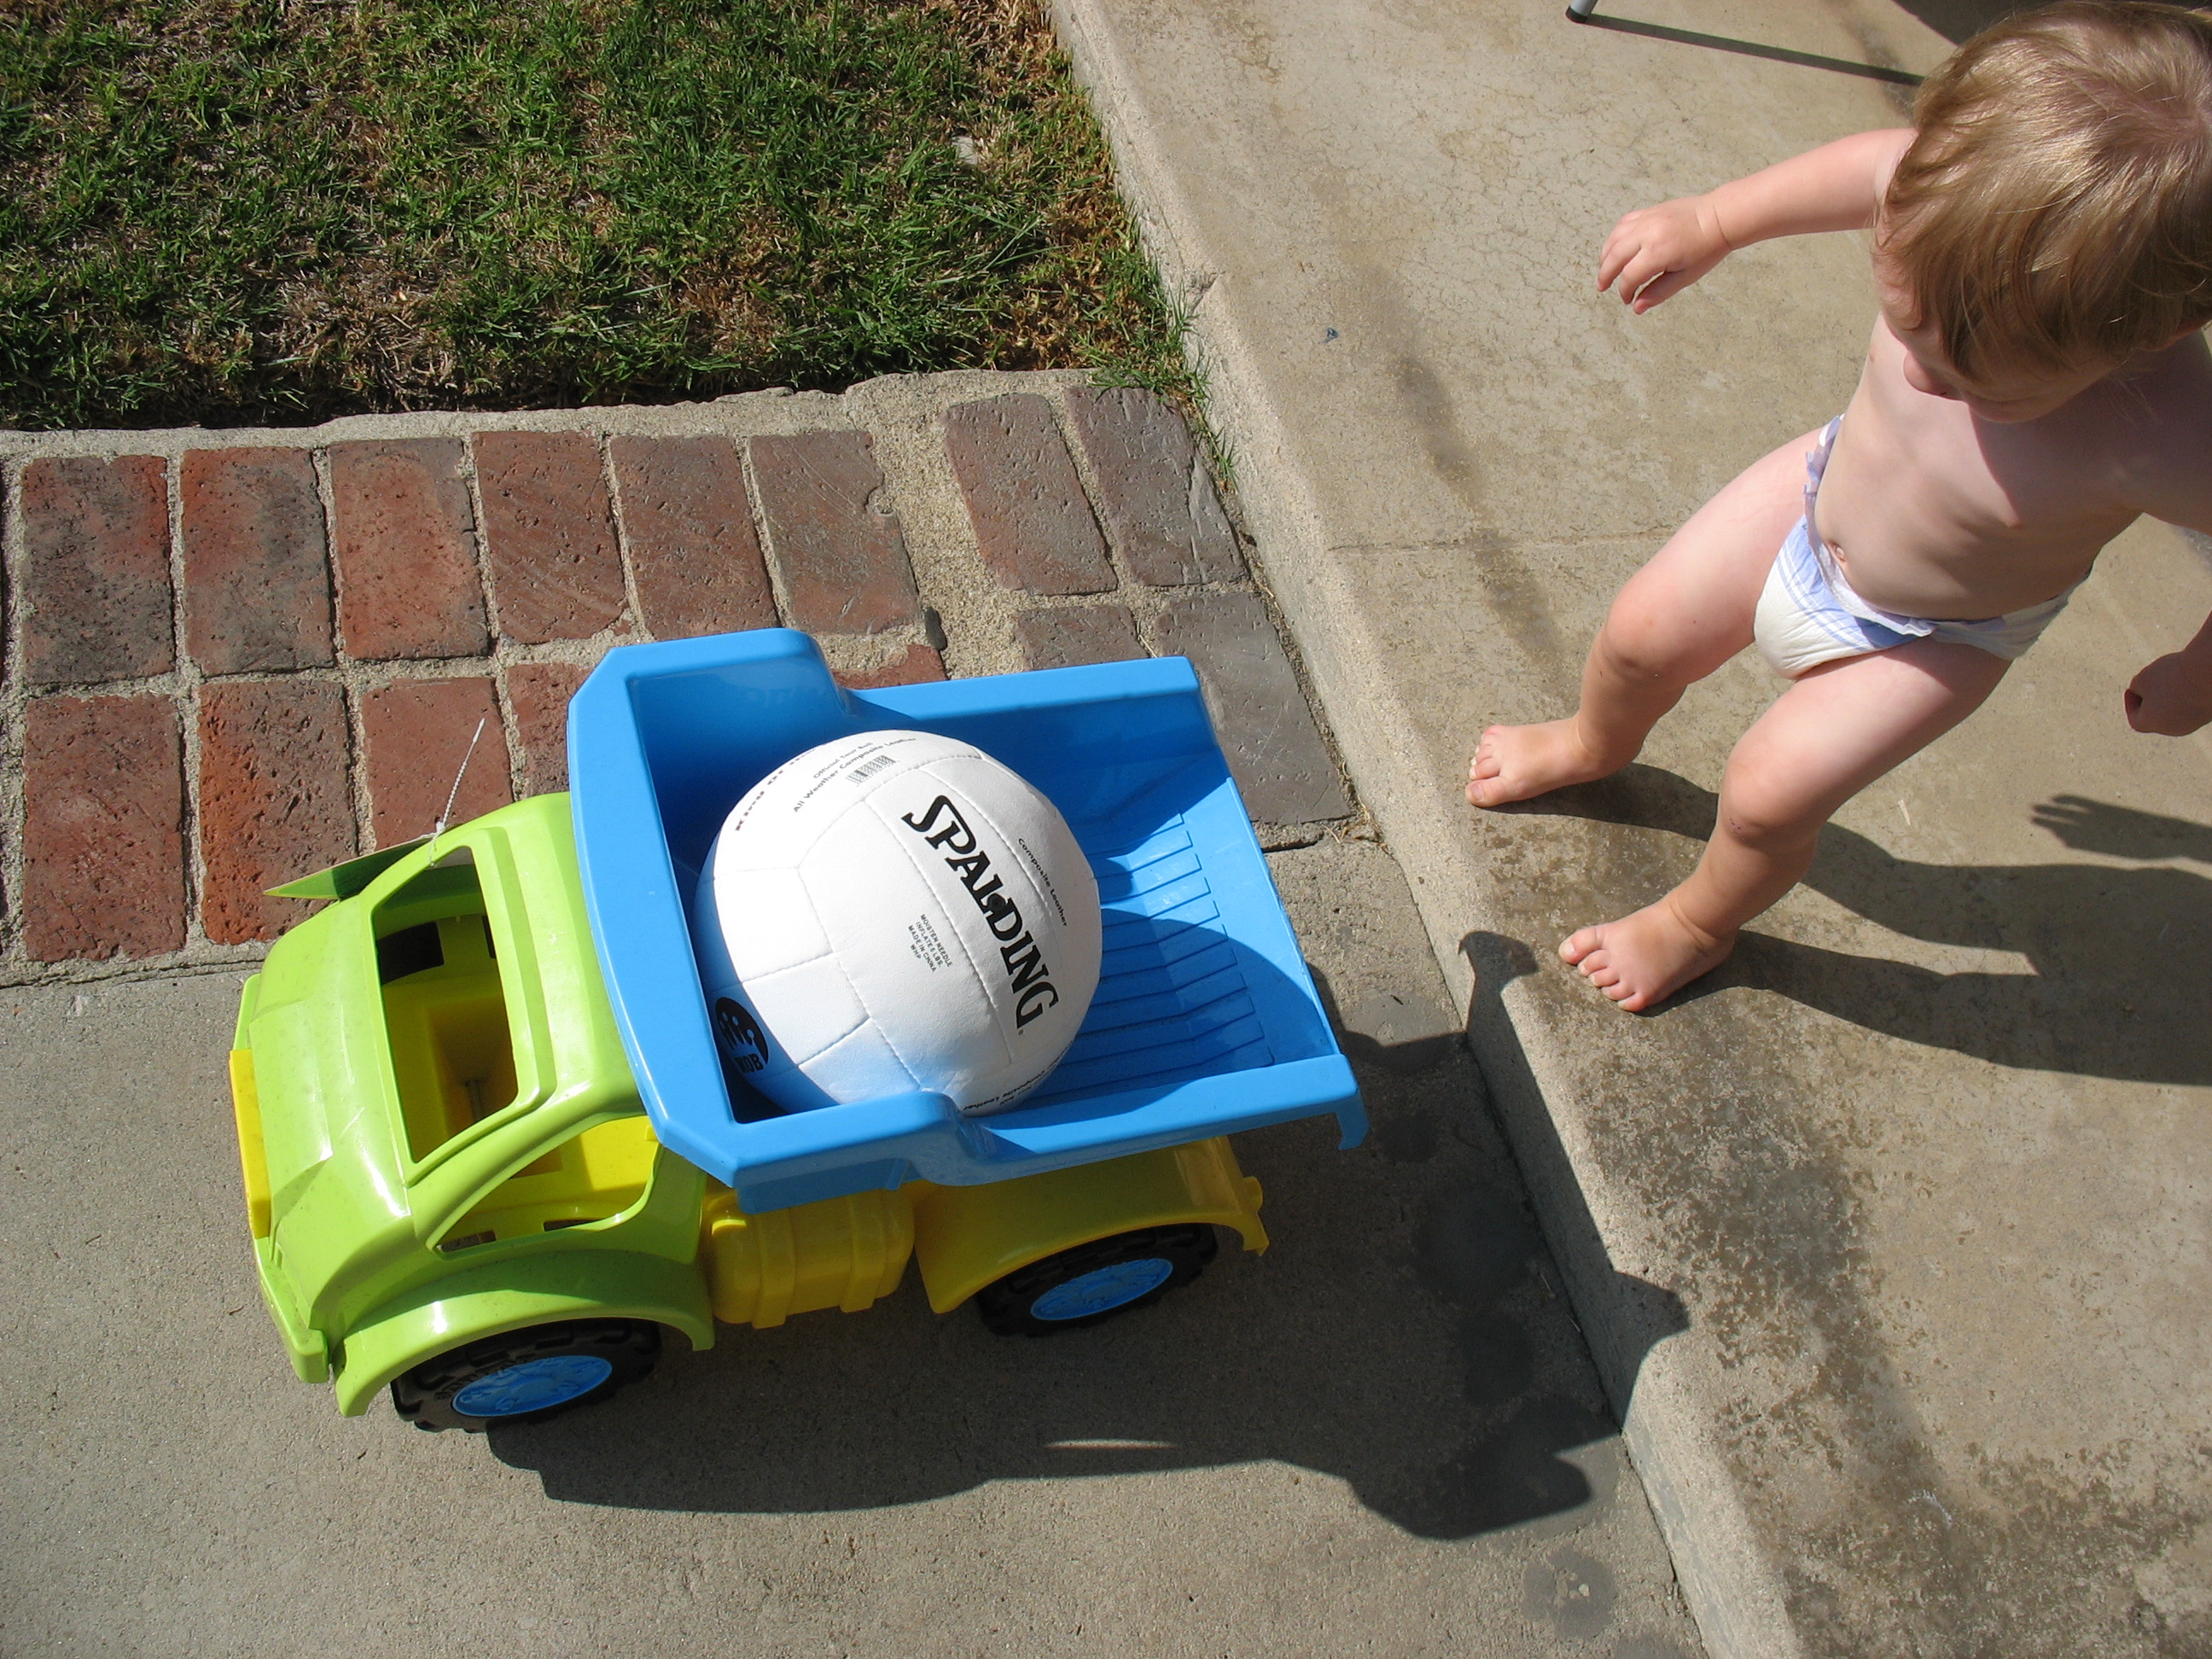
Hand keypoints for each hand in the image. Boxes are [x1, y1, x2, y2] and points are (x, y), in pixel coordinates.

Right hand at [1597, 196, 1731, 311]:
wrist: (1719, 217)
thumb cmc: (1707, 248)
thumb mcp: (1685, 277)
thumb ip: (1658, 292)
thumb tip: (1637, 308)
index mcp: (1658, 252)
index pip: (1629, 277)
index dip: (1625, 291)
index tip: (1628, 299)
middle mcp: (1648, 233)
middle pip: (1614, 257)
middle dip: (1606, 275)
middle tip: (1603, 287)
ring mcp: (1647, 219)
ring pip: (1614, 239)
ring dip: (1606, 256)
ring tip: (1605, 269)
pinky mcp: (1648, 211)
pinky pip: (1623, 224)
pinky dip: (1615, 238)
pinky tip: (1616, 248)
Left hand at [2124, 651, 2211, 734]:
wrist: (2211, 671)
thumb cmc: (2173, 674)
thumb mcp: (2145, 677)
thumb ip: (2137, 687)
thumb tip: (2142, 693)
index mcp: (2155, 724)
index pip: (2136, 720)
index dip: (2131, 705)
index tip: (2131, 689)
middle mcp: (2175, 729)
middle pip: (2156, 717)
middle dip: (2150, 699)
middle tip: (2152, 679)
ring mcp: (2194, 722)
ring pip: (2175, 711)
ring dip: (2170, 696)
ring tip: (2174, 677)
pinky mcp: (2208, 713)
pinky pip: (2192, 705)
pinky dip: (2187, 694)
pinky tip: (2190, 679)